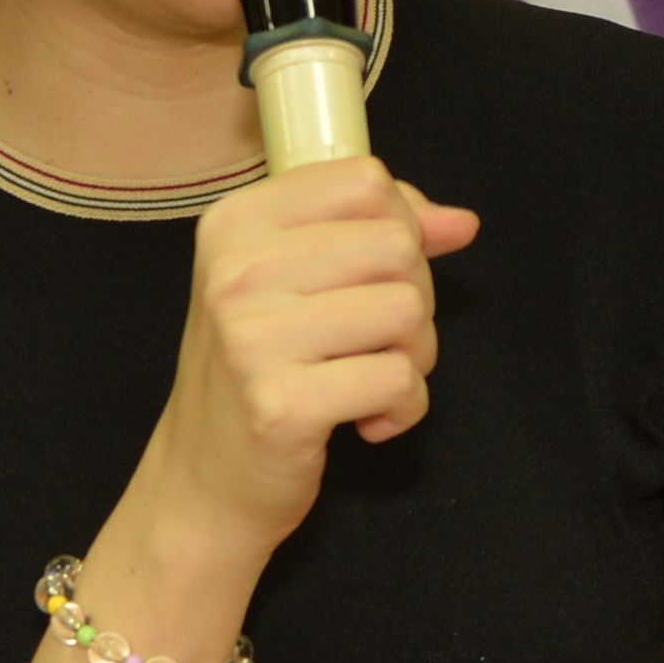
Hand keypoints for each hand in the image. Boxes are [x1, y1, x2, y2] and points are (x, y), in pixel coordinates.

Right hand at [144, 156, 477, 552]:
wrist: (203, 480)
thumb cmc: (257, 374)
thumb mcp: (294, 283)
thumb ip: (375, 236)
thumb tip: (460, 222)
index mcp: (235, 225)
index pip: (364, 182)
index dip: (402, 227)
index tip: (379, 275)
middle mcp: (235, 272)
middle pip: (396, 245)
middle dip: (414, 298)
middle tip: (375, 339)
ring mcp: (252, 338)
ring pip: (405, 311)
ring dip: (412, 355)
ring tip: (367, 377)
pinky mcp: (281, 404)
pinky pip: (398, 379)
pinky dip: (403, 407)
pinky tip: (365, 420)